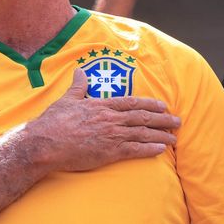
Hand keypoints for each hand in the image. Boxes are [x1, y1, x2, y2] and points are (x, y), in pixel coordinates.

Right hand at [24, 69, 178, 172]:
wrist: (46, 142)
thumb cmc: (54, 121)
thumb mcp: (67, 99)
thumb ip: (78, 86)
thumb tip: (80, 71)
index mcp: (101, 105)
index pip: (131, 103)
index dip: (149, 104)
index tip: (162, 106)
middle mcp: (110, 119)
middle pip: (142, 118)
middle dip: (162, 119)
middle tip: (177, 121)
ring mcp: (111, 135)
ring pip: (142, 134)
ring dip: (160, 135)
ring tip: (174, 137)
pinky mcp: (109, 152)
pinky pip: (135, 150)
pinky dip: (149, 149)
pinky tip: (161, 150)